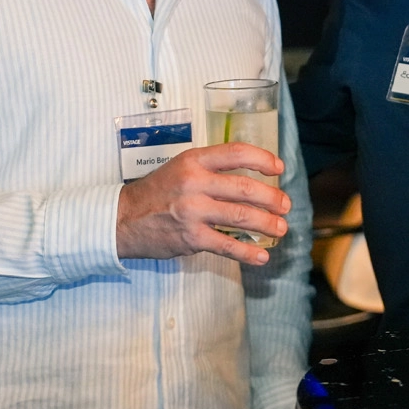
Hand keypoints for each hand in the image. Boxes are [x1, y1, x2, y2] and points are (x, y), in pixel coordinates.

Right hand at [115, 144, 288, 264]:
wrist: (123, 219)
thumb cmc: (157, 192)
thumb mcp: (181, 167)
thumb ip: (211, 168)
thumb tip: (249, 176)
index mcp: (194, 161)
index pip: (236, 152)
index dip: (262, 158)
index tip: (278, 168)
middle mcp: (195, 183)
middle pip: (245, 188)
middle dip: (272, 198)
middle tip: (285, 205)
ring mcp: (193, 211)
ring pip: (241, 216)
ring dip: (267, 224)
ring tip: (280, 228)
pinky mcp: (191, 238)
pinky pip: (227, 245)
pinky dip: (248, 252)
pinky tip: (262, 256)